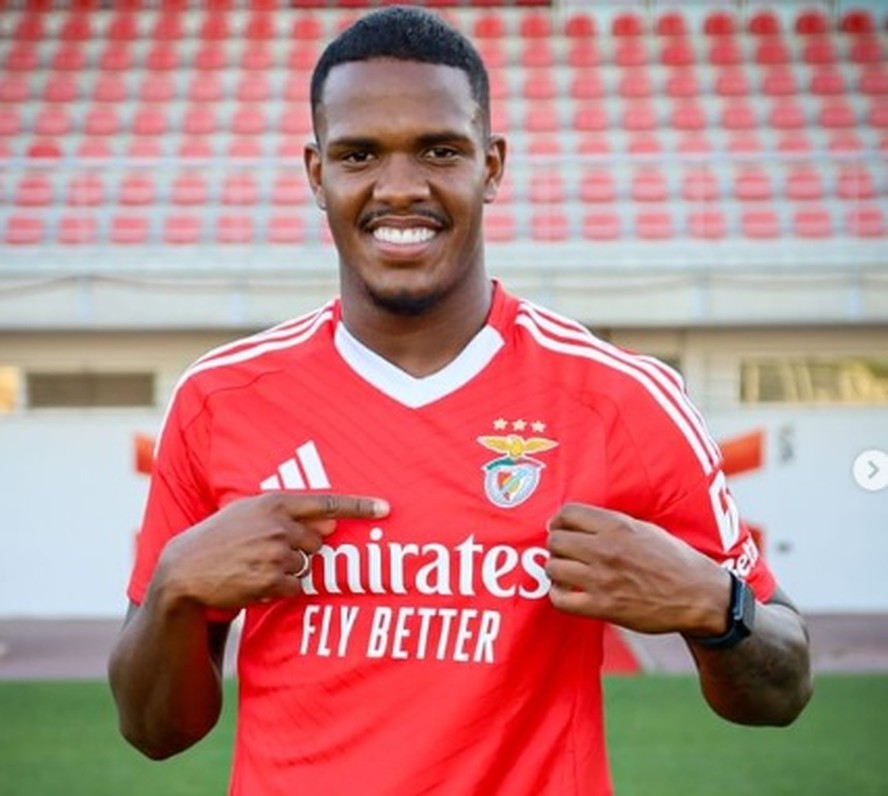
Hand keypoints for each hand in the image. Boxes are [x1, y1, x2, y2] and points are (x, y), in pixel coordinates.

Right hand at [153, 492, 389, 609]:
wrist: (185, 570)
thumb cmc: (220, 537)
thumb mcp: (249, 513)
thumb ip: (291, 515)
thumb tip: (332, 526)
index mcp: (275, 503)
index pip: (328, 503)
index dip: (360, 506)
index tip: (386, 508)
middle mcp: (279, 526)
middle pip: (318, 542)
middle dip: (301, 550)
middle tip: (269, 552)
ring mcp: (275, 554)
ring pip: (305, 567)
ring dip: (287, 571)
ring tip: (254, 566)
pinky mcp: (270, 581)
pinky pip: (294, 588)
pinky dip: (279, 589)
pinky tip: (254, 581)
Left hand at [545, 503, 729, 635]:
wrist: (699, 596)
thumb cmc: (675, 560)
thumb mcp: (645, 528)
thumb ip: (612, 524)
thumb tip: (579, 522)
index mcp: (617, 526)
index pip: (568, 513)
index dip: (559, 520)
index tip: (561, 528)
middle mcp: (606, 549)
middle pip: (555, 540)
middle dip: (556, 545)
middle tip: (564, 552)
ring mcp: (603, 579)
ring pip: (553, 567)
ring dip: (557, 569)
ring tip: (567, 571)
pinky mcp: (603, 607)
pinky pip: (560, 599)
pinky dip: (559, 595)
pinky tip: (568, 592)